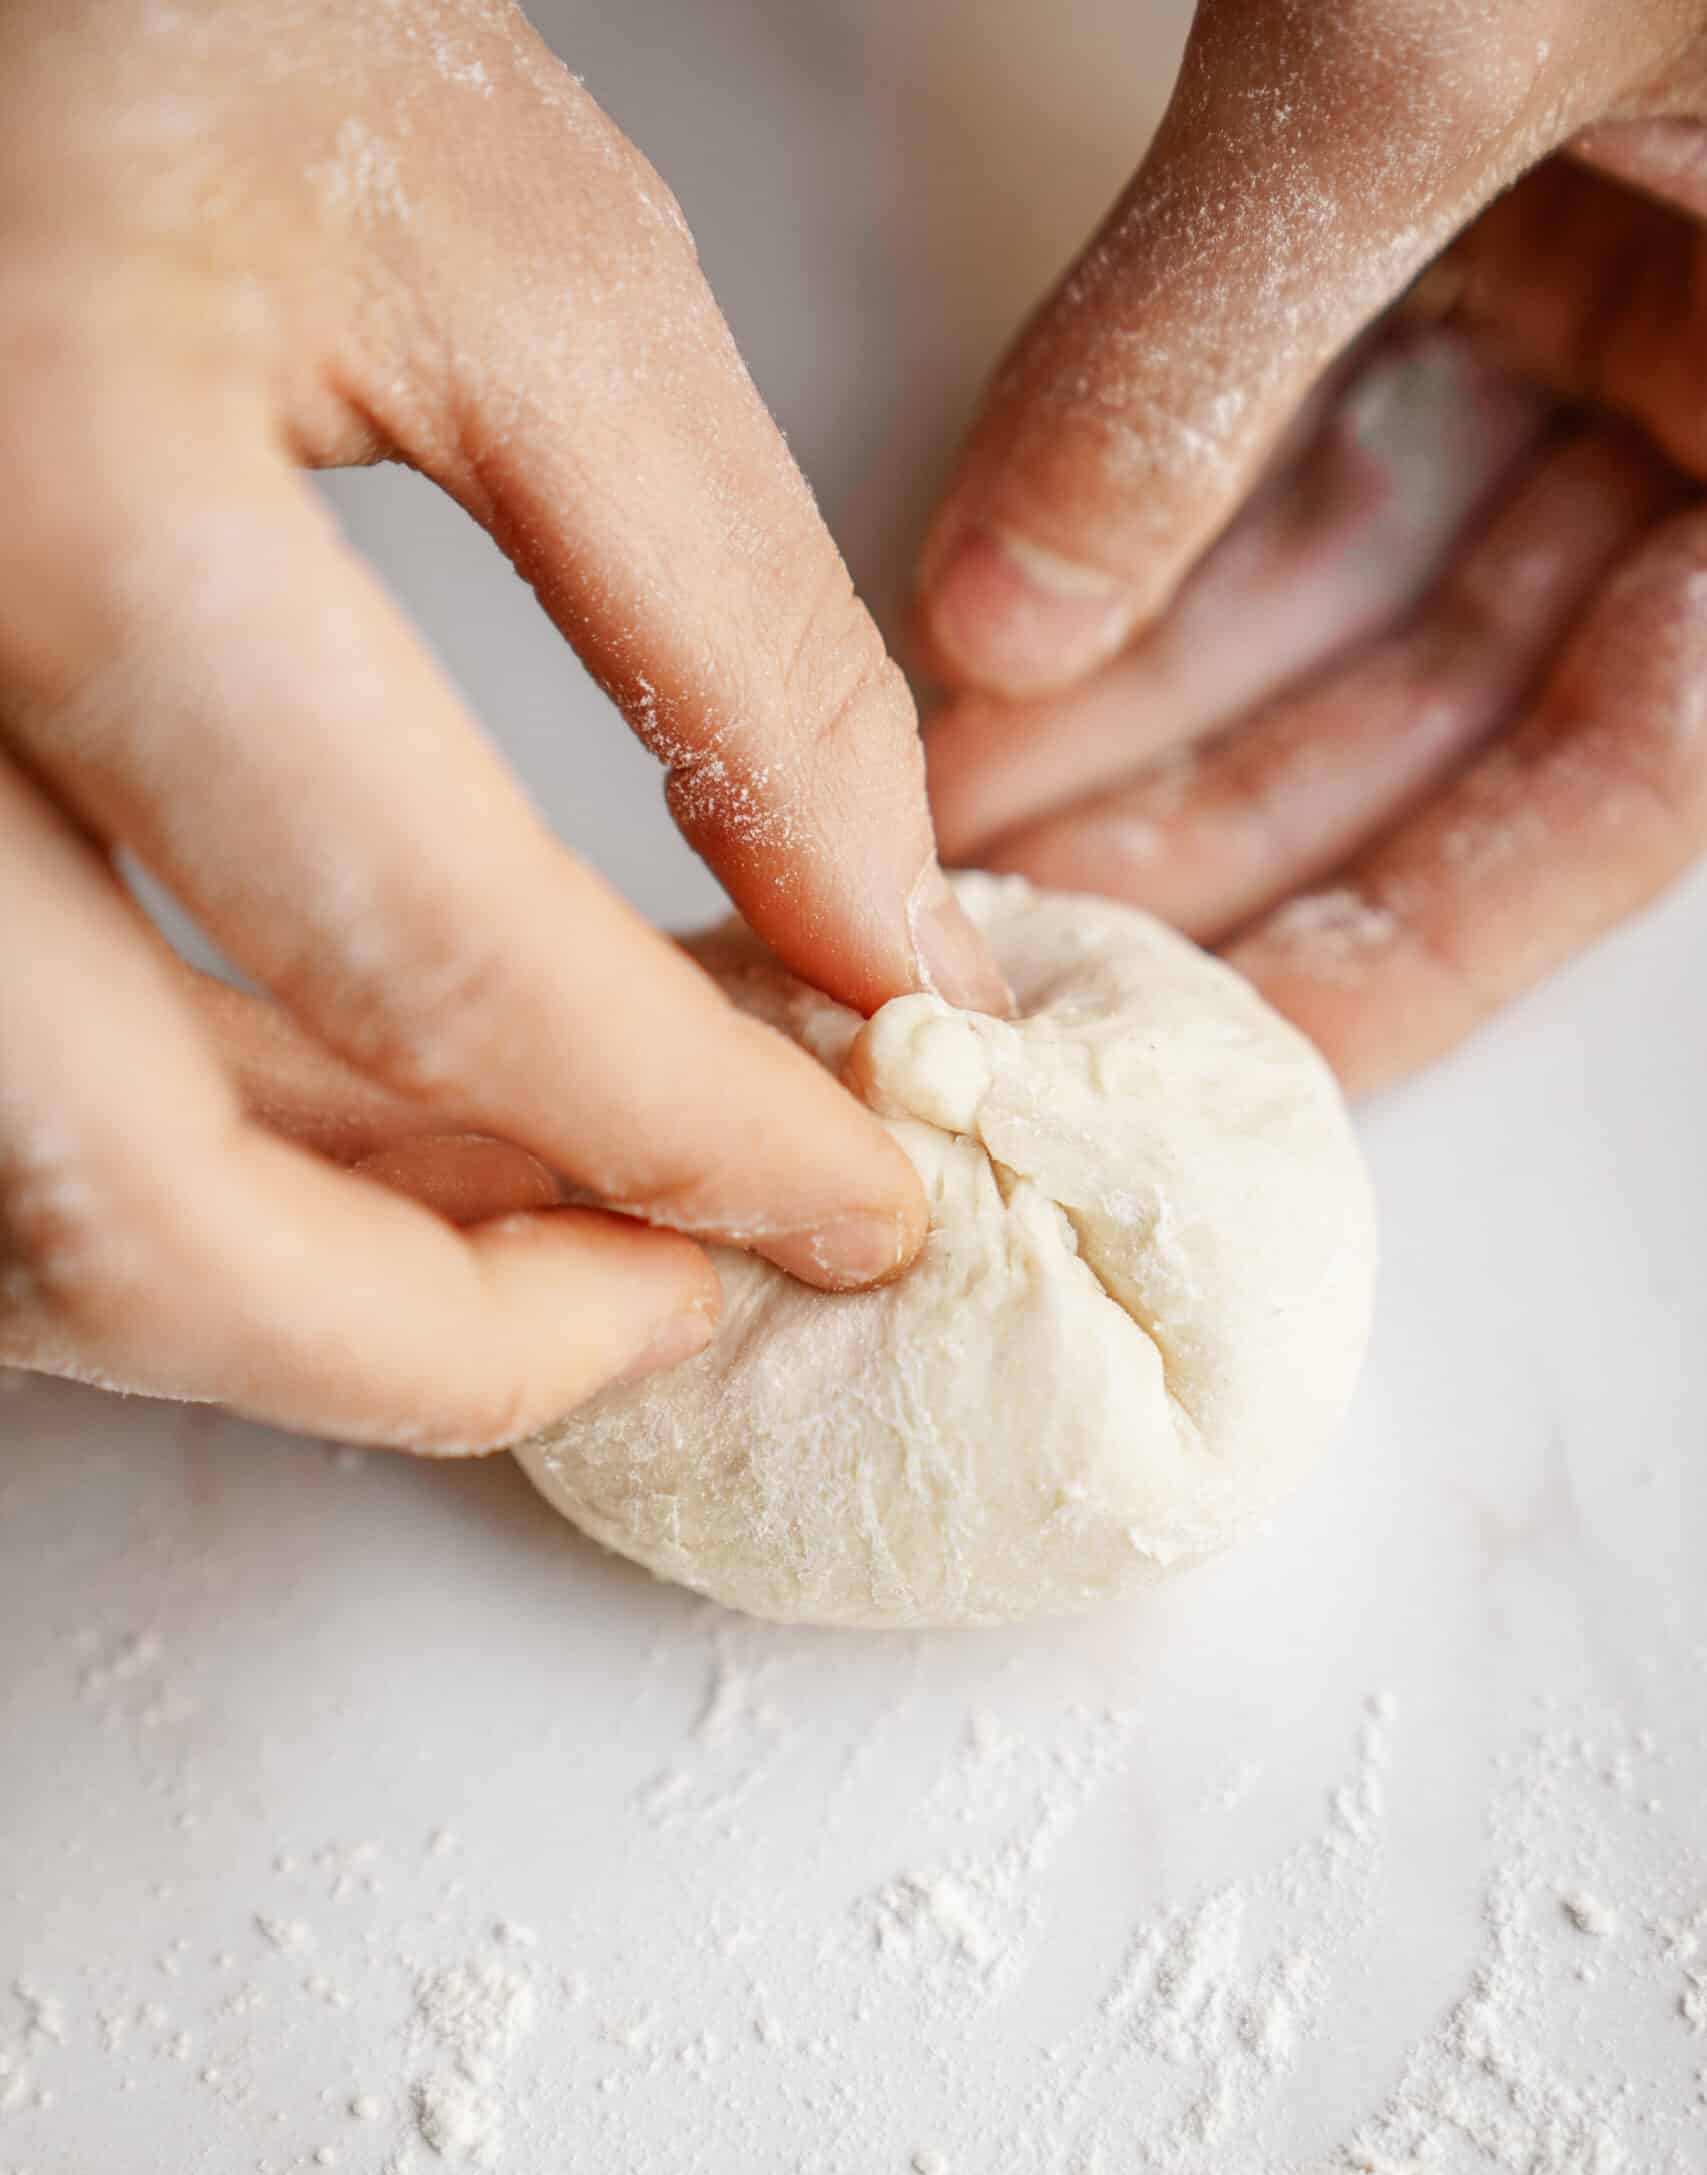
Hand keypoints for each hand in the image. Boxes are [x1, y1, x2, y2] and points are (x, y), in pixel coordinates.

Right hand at [0, 0, 1004, 1451]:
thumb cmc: (166, 12)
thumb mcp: (506, 253)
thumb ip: (728, 621)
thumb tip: (878, 939)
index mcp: (63, 507)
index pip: (432, 958)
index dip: (686, 1134)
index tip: (854, 1198)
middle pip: (135, 1211)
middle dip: (448, 1337)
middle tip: (673, 1304)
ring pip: (27, 1212)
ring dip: (312, 1288)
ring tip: (562, 1226)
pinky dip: (186, 1171)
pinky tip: (368, 1127)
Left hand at [916, 0, 1706, 1089]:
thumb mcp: (1440, 37)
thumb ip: (1207, 345)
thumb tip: (996, 626)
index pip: (1609, 799)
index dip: (1406, 957)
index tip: (1202, 1073)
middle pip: (1456, 725)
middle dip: (1218, 839)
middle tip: (996, 960)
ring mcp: (1619, 302)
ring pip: (1365, 595)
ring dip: (1151, 715)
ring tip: (941, 841)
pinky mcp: (1494, 210)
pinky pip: (1314, 435)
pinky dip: (1155, 538)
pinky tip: (993, 654)